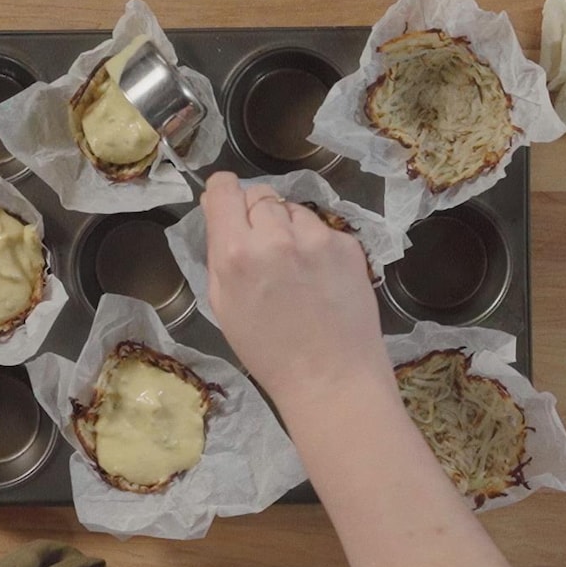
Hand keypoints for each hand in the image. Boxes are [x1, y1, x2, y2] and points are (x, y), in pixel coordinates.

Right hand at [200, 172, 394, 409]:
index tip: (227, 203)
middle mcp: (275, 236)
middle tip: (263, 247)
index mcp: (235, 253)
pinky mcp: (347, 244)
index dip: (224, 192)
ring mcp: (316, 237)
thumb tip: (217, 210)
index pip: (224, 189)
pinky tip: (320, 278)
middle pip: (260, 195)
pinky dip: (317, 245)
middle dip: (256, 214)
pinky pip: (322, 229)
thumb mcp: (223, 304)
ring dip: (288, 228)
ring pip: (292, 210)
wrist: (331, 378)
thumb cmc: (268, 351)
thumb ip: (218, 253)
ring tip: (295, 269)